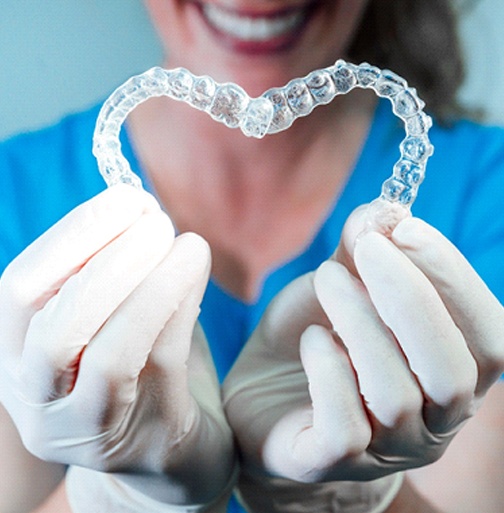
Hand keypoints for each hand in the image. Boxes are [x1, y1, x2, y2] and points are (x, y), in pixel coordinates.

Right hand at [0, 185, 234, 505]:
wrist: (168, 449)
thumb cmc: (140, 368)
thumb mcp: (112, 317)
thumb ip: (116, 274)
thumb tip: (143, 212)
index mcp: (19, 356)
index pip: (20, 291)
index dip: (72, 237)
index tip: (126, 199)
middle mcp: (38, 398)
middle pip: (53, 327)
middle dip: (108, 259)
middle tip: (156, 217)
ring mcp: (86, 428)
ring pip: (107, 355)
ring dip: (149, 285)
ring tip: (187, 241)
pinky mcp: (142, 438)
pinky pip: (159, 367)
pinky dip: (179, 308)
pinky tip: (197, 269)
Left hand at [223, 205, 503, 509]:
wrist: (261, 393)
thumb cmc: (314, 336)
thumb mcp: (340, 286)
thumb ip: (363, 251)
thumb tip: (381, 210)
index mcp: (450, 373)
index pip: (489, 335)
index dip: (454, 277)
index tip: (405, 228)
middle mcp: (432, 421)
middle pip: (453, 371)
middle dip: (411, 297)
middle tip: (366, 247)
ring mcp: (385, 450)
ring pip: (396, 395)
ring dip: (360, 322)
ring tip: (327, 279)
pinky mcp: (332, 462)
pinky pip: (346, 428)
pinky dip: (329, 371)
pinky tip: (312, 340)